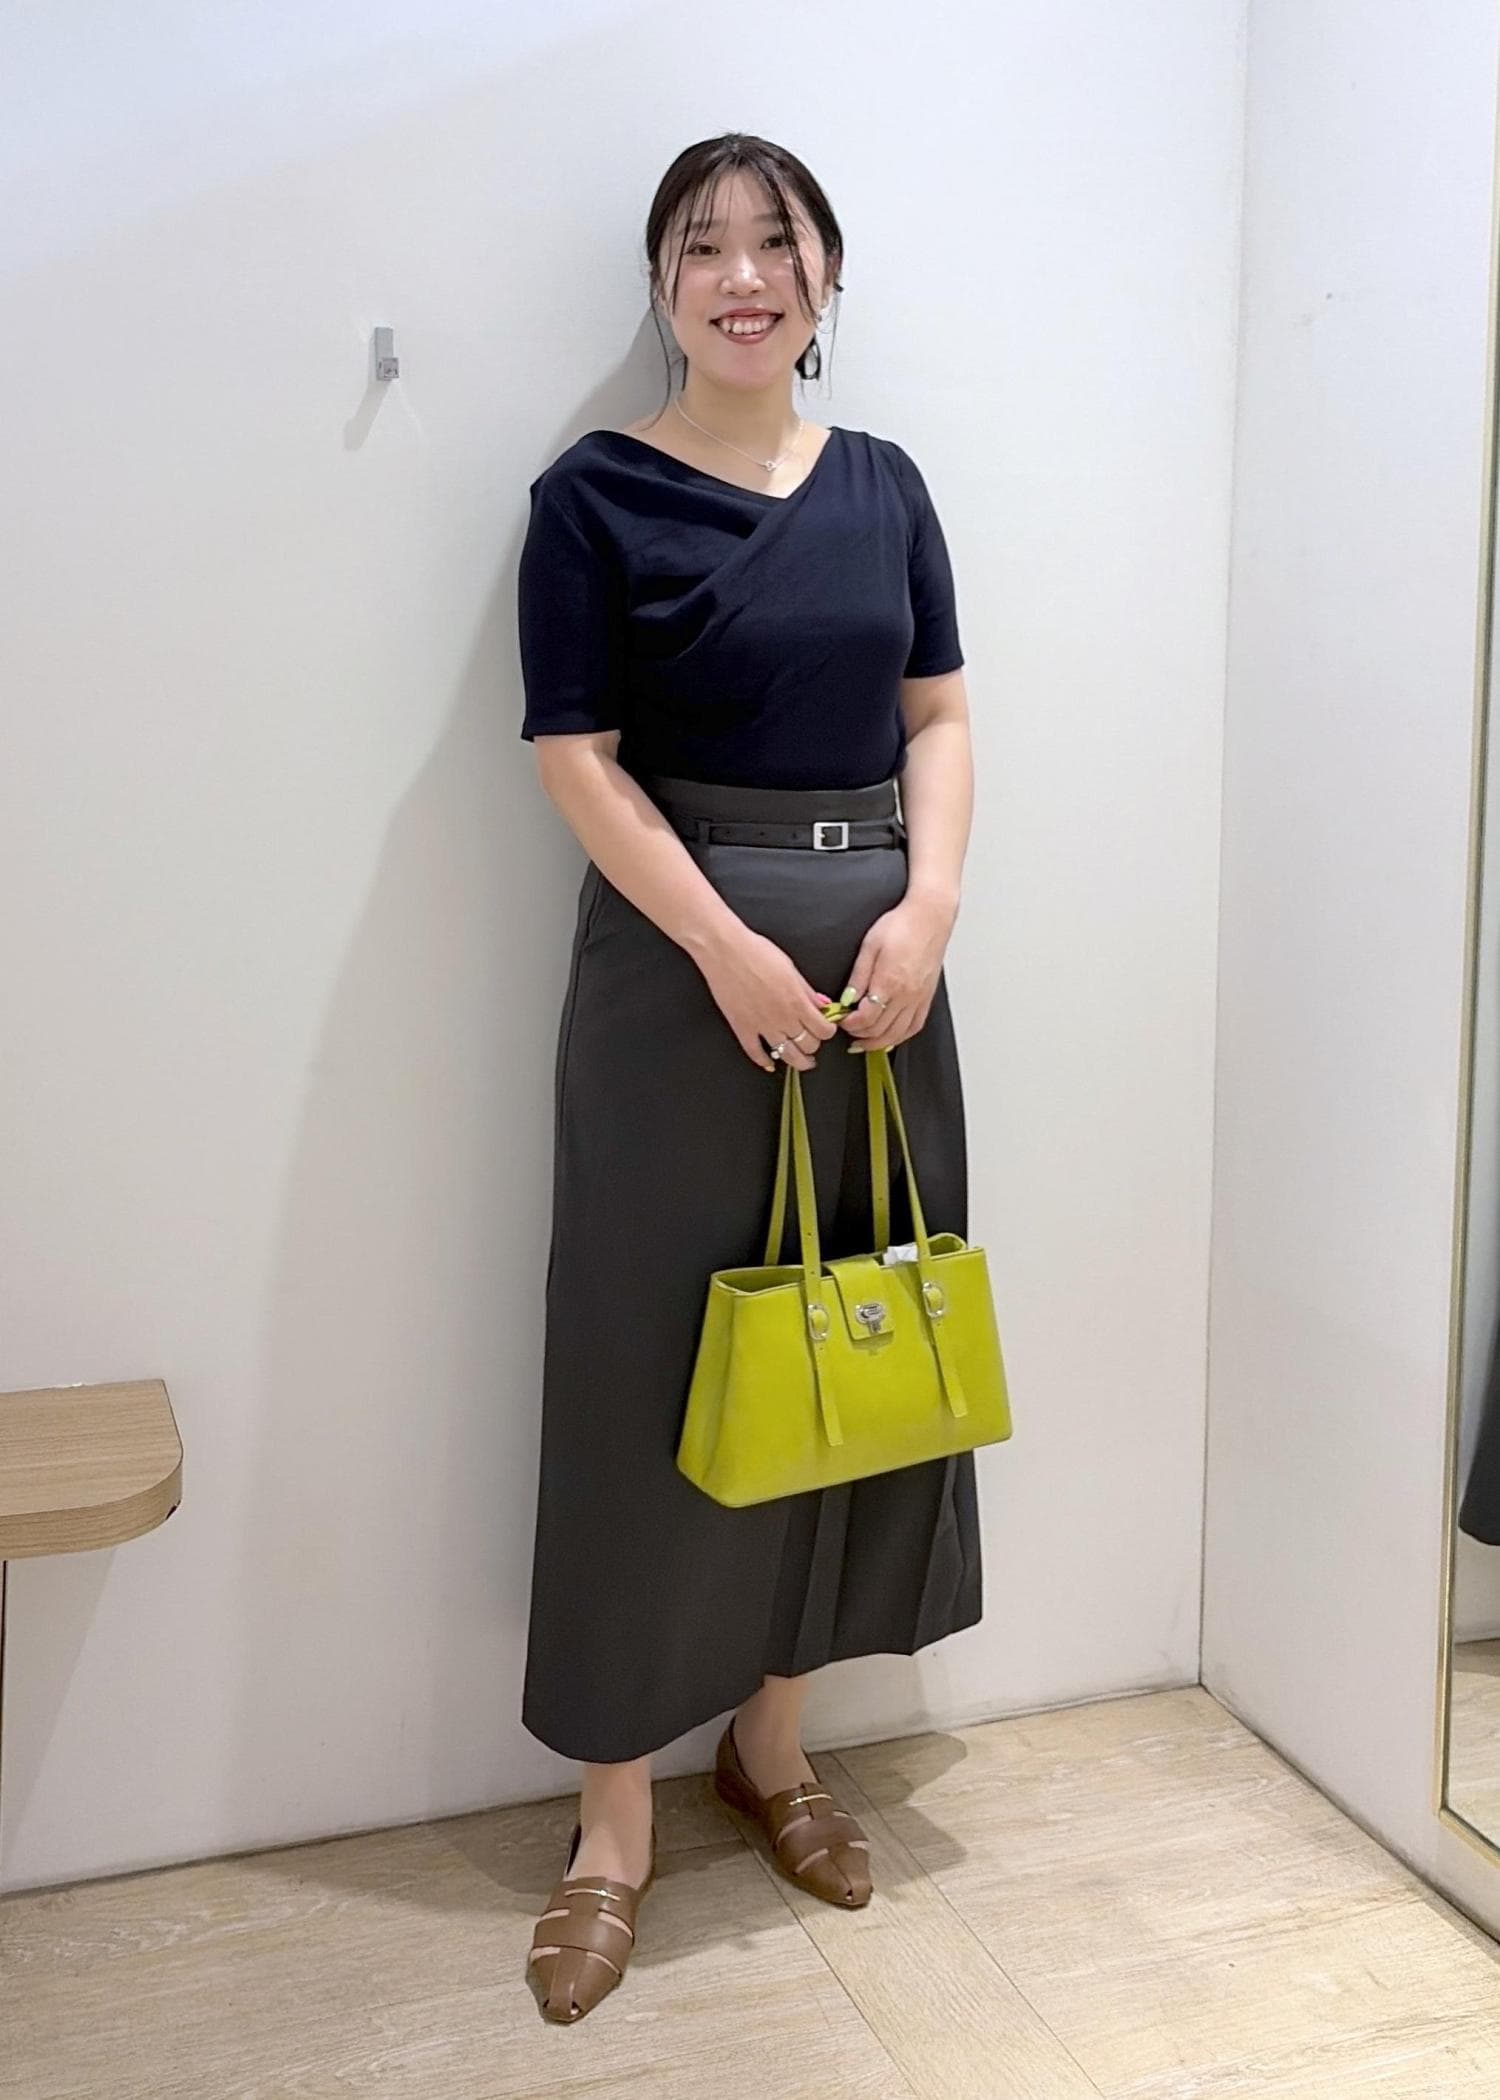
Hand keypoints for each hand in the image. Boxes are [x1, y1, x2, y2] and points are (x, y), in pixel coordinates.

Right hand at [696, 925, 839, 1071]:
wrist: (725, 951)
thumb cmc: (756, 952)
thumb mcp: (791, 967)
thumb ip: (807, 991)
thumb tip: (823, 1005)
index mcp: (797, 1001)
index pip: (823, 1030)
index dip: (828, 1031)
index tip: (826, 1028)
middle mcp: (782, 1018)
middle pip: (808, 1045)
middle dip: (814, 1045)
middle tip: (813, 1041)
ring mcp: (762, 1026)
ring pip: (787, 1055)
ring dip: (798, 1061)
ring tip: (802, 1061)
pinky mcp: (742, 1029)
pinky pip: (756, 1054)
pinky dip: (765, 1062)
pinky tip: (770, 1063)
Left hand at [836, 893, 957, 1052]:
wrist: (930, 917)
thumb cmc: (901, 925)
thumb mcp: (870, 946)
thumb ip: (858, 976)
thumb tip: (847, 999)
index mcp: (889, 982)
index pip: (866, 1018)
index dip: (849, 1024)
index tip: (840, 1020)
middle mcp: (907, 995)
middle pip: (880, 1031)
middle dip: (860, 1035)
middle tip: (847, 1031)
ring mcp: (919, 998)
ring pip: (898, 1034)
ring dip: (878, 1043)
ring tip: (863, 1042)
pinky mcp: (927, 997)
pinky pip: (915, 1027)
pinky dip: (900, 1037)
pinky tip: (890, 1036)